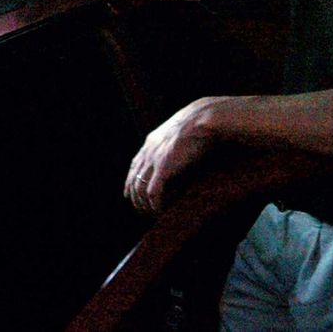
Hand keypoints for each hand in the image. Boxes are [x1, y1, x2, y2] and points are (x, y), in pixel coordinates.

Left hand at [123, 98, 219, 213]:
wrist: (202, 118)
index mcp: (151, 141)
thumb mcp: (181, 133)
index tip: (129, 194)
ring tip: (152, 213)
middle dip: (135, 197)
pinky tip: (159, 210)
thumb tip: (180, 154)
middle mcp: (148, 151)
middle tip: (142, 210)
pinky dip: (155, 204)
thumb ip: (175, 144)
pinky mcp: (163, 168)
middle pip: (133, 179)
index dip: (130, 181)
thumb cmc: (199, 124)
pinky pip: (153, 192)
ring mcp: (154, 159)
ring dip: (144, 204)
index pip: (134, 165)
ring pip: (140, 188)